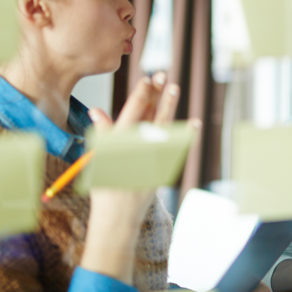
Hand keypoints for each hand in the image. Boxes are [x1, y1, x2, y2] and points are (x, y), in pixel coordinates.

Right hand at [87, 72, 180, 223]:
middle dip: (157, 94)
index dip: (141, 94)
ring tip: (174, 88)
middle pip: (150, 116)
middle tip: (163, 75)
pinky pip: (176, 147)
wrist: (118, 216)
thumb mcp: (98, 159)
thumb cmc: (104, 186)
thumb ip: (103, 134)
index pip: (131, 113)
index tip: (147, 79)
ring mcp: (154, 159)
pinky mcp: (163, 167)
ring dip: (170, 107)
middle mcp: (139, 149)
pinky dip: (186, 134)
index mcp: (120, 143)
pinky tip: (195, 123)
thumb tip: (96, 110)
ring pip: (164, 128)